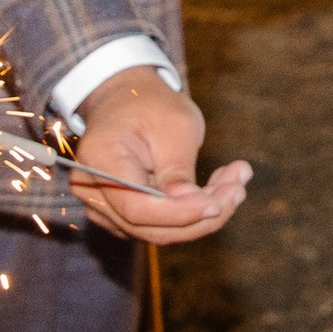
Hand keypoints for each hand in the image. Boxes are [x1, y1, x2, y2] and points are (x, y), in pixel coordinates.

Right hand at [68, 67, 249, 244]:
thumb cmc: (150, 105)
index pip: (137, 207)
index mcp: (100, 158)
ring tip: (236, 181)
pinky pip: (162, 225)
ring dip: (203, 214)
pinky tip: (220, 187)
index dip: (179, 213)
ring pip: (159, 231)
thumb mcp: (173, 125)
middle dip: (201, 215)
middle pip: (149, 226)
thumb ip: (179, 170)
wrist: (127, 100)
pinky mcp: (124, 215)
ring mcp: (106, 207)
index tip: (218, 202)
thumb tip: (199, 209)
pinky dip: (194, 212)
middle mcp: (93, 191)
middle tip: (238, 187)